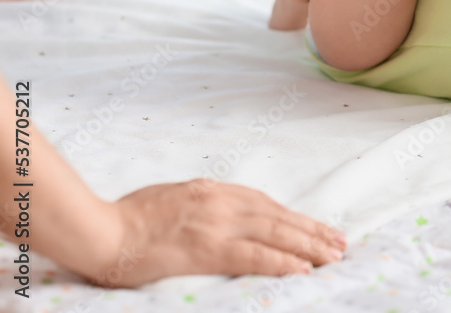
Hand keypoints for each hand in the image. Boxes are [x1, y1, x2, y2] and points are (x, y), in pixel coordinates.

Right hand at [84, 179, 345, 286]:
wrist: (102, 231)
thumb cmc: (130, 218)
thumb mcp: (176, 197)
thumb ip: (205, 203)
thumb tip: (225, 214)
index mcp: (213, 190)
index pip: (266, 204)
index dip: (295, 217)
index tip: (317, 227)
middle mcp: (222, 202)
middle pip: (278, 216)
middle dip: (312, 231)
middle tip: (340, 243)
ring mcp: (216, 224)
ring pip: (275, 233)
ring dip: (308, 246)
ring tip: (332, 256)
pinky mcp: (208, 249)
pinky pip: (253, 256)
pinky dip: (281, 261)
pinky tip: (302, 269)